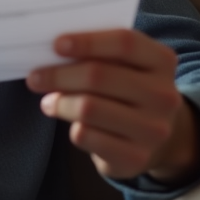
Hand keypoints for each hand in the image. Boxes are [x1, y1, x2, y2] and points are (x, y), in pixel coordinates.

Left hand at [26, 29, 199, 182]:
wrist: (155, 137)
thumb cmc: (127, 91)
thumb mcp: (125, 66)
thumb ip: (99, 54)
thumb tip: (53, 52)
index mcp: (162, 61)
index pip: (125, 43)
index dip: (88, 42)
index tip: (56, 45)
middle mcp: (164, 95)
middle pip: (98, 76)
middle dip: (58, 75)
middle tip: (35, 77)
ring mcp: (153, 129)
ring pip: (88, 107)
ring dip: (60, 103)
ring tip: (48, 102)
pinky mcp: (136, 157)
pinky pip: (86, 136)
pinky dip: (71, 127)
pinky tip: (71, 124)